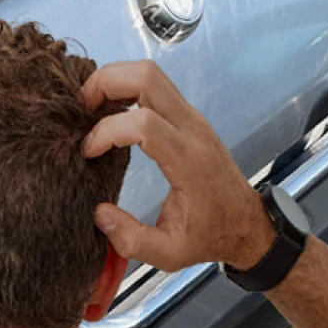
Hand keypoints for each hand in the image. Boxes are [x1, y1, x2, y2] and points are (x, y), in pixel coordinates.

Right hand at [79, 59, 270, 273]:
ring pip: (151, 74)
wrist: (246, 222)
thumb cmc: (210, 236)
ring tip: (90, 108)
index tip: (88, 152)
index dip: (107, 131)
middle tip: (80, 110)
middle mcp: (193, 129)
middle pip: (147, 78)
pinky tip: (109, 112)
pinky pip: (155, 86)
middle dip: (105, 84)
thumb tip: (98, 213)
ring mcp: (192, 118)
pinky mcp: (188, 117)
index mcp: (189, 161)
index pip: (144, 123)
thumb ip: (131, 240)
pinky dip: (126, 88)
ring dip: (114, 80)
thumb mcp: (169, 253)